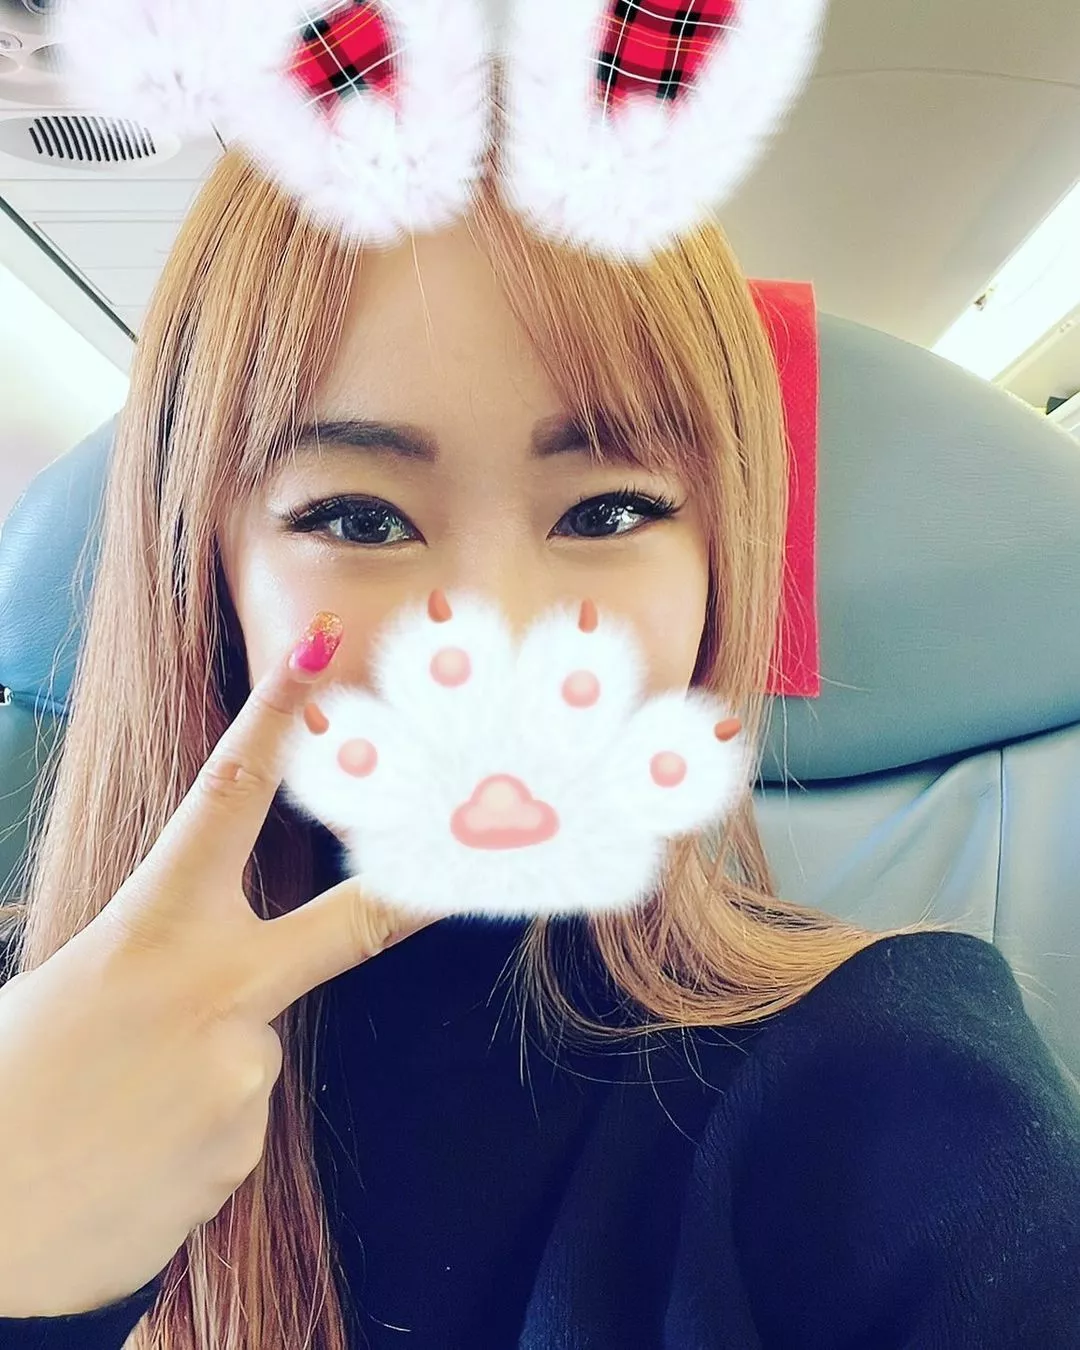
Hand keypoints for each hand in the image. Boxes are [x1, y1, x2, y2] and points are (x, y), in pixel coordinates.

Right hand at [0, 613, 438, 1316]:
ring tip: (118, 1122)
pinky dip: (192, 1138)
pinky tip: (134, 1162)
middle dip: (411, 893)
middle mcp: (211, 993)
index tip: (319, 655)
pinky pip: (233, 1125)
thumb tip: (201, 991)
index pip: (222, 801)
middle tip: (469, 863)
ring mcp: (238, 1074)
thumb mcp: (66, 995)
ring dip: (197, 1078)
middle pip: (348, 924)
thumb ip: (154, 971)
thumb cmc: (6, 1097)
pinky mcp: (242, 1150)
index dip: (273, 723)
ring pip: (248, 1054)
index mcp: (145, 932)